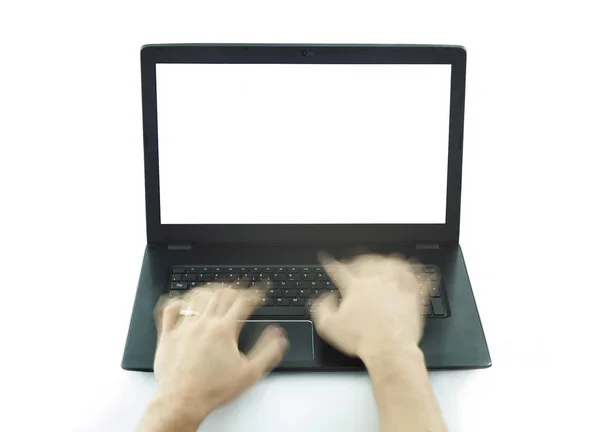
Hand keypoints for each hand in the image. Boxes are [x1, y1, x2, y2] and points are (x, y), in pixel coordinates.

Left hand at [152, 287, 288, 422]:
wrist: (182, 402)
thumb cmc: (212, 390)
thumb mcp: (250, 373)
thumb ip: (268, 351)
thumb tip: (278, 334)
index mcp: (224, 330)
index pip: (243, 301)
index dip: (255, 294)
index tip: (260, 293)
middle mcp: (204, 323)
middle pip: (221, 294)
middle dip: (234, 289)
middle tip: (241, 290)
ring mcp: (184, 327)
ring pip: (197, 297)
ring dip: (209, 290)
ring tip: (216, 291)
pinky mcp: (168, 335)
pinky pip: (170, 310)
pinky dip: (177, 301)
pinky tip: (183, 301)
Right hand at [311, 252, 427, 360]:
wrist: (390, 350)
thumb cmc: (362, 340)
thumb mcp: (328, 327)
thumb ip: (322, 307)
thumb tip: (326, 298)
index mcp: (355, 286)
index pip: (339, 269)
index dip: (330, 263)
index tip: (326, 259)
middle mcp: (377, 281)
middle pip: (368, 261)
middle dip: (359, 258)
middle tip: (356, 260)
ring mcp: (397, 286)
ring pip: (393, 264)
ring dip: (387, 260)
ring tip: (385, 260)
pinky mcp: (413, 297)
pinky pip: (417, 278)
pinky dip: (416, 272)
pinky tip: (416, 270)